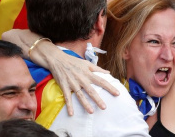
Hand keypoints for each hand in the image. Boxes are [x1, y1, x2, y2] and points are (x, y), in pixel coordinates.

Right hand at [3, 29, 120, 114]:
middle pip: (91, 90)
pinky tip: (71, 114)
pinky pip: (67, 97)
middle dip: (98, 99)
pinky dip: (69, 106)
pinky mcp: (64, 86)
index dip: (110, 87)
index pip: (101, 81)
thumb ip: (98, 69)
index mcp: (88, 73)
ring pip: (80, 95)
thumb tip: (108, 73)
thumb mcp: (87, 63)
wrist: (57, 59)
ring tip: (91, 112)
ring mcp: (73, 83)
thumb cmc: (73, 61)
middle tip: (104, 107)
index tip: (117, 93)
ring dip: (85, 104)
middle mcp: (82, 79)